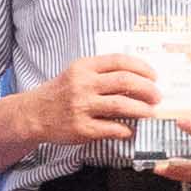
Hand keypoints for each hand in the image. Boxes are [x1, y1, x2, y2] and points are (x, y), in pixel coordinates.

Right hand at [37, 53, 163, 155]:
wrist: (32, 114)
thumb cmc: (60, 93)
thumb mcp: (76, 74)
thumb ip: (101, 72)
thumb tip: (139, 78)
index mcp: (83, 67)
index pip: (120, 61)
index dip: (143, 68)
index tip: (154, 76)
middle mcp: (82, 85)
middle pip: (126, 81)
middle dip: (148, 89)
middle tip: (157, 97)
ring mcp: (82, 107)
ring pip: (123, 105)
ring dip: (143, 110)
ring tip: (150, 112)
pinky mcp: (82, 128)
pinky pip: (114, 129)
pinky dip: (127, 130)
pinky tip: (130, 130)